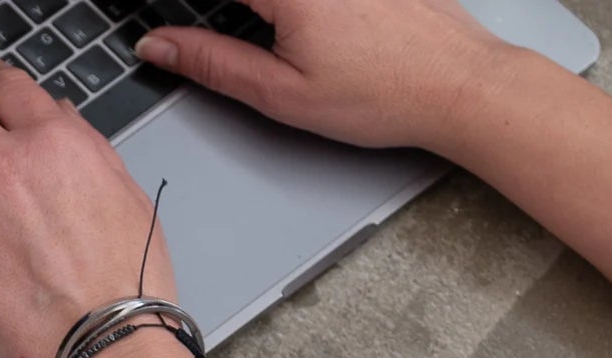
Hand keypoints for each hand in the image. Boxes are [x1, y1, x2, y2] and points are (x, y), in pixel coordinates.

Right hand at [134, 0, 512, 150]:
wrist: (460, 85)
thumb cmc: (382, 95)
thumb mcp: (283, 93)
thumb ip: (212, 63)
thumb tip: (157, 46)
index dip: (173, 5)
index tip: (150, 20)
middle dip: (221, 11)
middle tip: (202, 28)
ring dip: (256, 13)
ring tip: (250, 30)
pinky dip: (285, 7)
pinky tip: (284, 24)